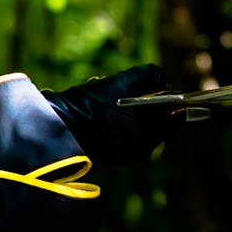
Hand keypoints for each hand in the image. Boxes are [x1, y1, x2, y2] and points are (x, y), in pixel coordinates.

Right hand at [44, 64, 178, 163]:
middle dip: (148, 106)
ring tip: (111, 101)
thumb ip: (147, 75)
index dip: (171, 100)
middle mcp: (140, 149)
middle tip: (129, 92)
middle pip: (157, 122)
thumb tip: (160, 79)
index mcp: (147, 136)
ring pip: (140, 128)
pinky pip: (125, 135)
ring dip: (132, 113)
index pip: (176, 117)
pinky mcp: (110, 156)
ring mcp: (125, 155)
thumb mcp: (119, 83)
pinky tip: (102, 113)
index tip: (160, 89)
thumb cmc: (89, 105)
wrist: (56, 128)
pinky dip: (120, 123)